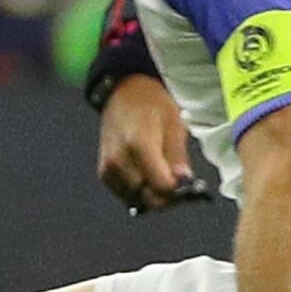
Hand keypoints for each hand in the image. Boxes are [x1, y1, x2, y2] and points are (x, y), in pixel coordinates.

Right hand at [97, 75, 199, 209]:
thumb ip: (177, 157)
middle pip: (148, 196)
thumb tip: (183, 182)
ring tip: (162, 175)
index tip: (186, 182)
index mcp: (138, 145)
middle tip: (178, 182)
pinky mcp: (104, 173)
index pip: (161, 186)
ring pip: (136, 198)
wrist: (123, 93)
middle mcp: (118, 160)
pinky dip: (138, 190)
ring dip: (152, 194)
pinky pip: (125, 194)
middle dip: (166, 195)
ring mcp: (108, 168)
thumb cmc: (151, 104)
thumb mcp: (173, 124)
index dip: (177, 189)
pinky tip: (147, 175)